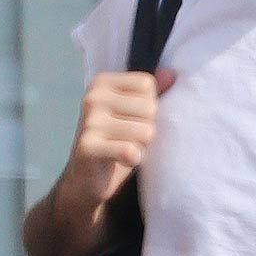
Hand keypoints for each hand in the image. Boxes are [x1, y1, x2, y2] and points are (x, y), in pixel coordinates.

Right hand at [54, 66, 175, 236]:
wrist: (84, 181)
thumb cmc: (113, 143)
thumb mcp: (133, 115)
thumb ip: (150, 94)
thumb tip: (171, 74)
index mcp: (102, 83)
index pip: (148, 85)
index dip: (148, 109)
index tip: (129, 121)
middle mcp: (93, 97)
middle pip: (150, 108)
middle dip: (145, 130)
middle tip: (125, 140)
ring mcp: (89, 121)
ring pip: (146, 131)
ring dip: (140, 147)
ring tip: (122, 150)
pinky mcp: (88, 147)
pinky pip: (130, 150)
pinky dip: (133, 160)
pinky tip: (120, 161)